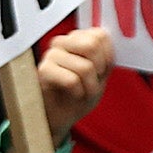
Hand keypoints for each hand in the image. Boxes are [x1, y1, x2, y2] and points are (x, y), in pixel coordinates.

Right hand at [39, 28, 112, 145]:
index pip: (100, 35)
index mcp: (77, 39)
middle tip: (94, 82)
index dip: (107, 57)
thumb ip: (106, 55)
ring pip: (84, 67)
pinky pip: (71, 80)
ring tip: (84, 92)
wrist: (61, 117)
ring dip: (91, 87)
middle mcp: (62, 42)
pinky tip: (74, 95)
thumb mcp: (101, 74)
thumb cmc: (80, 94)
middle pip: (92, 46)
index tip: (102, 71)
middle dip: (99, 70)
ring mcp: (51, 55)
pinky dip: (79, 92)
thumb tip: (109, 37)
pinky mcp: (43, 71)